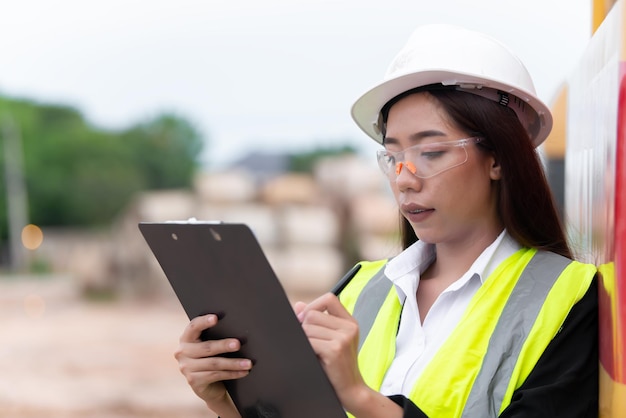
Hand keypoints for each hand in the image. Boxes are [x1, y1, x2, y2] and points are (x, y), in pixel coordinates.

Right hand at [174, 314, 251, 416]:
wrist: (208, 386)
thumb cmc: (211, 358)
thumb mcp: (209, 346)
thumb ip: (214, 336)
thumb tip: (237, 328)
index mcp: (186, 338)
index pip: (193, 327)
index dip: (204, 322)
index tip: (216, 318)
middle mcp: (182, 352)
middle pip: (206, 347)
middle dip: (224, 345)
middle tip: (238, 344)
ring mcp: (186, 368)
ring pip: (214, 363)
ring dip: (233, 363)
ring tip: (248, 363)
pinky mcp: (194, 382)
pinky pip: (216, 375)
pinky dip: (232, 373)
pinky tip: (243, 372)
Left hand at [294, 295, 403, 417]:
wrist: (351, 391)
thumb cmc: (338, 366)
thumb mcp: (331, 340)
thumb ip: (317, 321)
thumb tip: (298, 305)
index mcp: (349, 322)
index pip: (329, 298)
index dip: (313, 306)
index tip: (306, 321)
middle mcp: (349, 327)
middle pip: (312, 314)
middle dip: (304, 328)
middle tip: (310, 344)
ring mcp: (344, 337)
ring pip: (308, 327)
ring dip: (305, 340)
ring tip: (315, 353)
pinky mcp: (335, 349)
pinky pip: (309, 341)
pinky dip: (307, 349)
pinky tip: (315, 358)